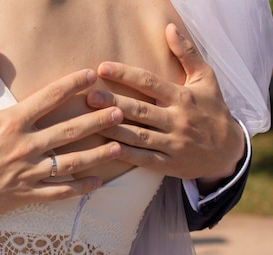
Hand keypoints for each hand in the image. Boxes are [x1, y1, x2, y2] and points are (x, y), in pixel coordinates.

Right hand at [0, 35, 122, 218]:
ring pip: (70, 163)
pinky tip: (97, 183)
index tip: (92, 75)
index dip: (72, 84)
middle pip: (69, 131)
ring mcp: (27, 173)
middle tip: (120, 111)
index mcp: (10, 122)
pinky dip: (79, 188)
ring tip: (119, 145)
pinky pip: (58, 192)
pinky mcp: (24, 194)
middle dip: (97, 120)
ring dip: (97, 154)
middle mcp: (24, 147)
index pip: (49, 98)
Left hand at [87, 23, 244, 193]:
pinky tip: (105, 148)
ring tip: (89, 121)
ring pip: (138, 136)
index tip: (102, 68)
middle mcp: (178, 120)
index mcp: (183, 98)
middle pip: (140, 110)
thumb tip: (170, 27)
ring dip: (113, 129)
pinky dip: (125, 154)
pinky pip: (143, 159)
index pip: (150, 83)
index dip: (125, 75)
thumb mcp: (206, 79)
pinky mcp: (169, 164)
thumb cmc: (212, 110)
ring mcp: (173, 143)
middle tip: (89, 97)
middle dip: (113, 103)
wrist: (228, 152)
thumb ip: (187, 53)